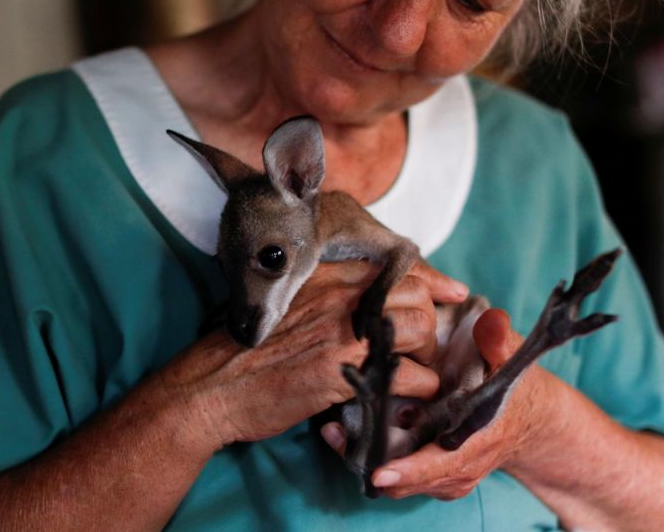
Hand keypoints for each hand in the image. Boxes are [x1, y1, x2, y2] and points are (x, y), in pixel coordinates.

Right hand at [152, 260, 468, 451]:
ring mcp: (342, 332)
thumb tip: (359, 300)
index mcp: (324, 274)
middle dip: (427, 322)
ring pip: (420, 329)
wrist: (211, 385)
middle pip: (416, 294)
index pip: (396, 265)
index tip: (451, 292)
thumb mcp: (284, 303)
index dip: (431, 279)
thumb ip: (324, 296)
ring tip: (412, 374)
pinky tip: (402, 399)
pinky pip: (408, 376)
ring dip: (425, 356)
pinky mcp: (344, 373)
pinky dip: (415, 391)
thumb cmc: (244, 347)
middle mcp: (338, 295)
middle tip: (418, 349)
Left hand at [321, 308, 548, 499]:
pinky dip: (374, 458)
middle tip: (335, 435)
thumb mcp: (512, 362)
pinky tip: (346, 433)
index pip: (441, 465)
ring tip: (333, 431)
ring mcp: (446, 476)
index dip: (409, 470)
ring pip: (399, 482)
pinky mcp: (434, 474)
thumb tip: (492, 321)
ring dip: (366, 458)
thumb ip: (498, 343)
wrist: (533, 420)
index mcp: (477, 443)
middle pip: (408, 480)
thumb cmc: (518, 389)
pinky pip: (400, 477)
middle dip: (371, 461)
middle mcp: (459, 468)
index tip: (379, 470)